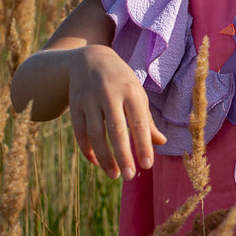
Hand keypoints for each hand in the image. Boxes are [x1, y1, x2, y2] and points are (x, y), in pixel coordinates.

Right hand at [67, 45, 166, 179]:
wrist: (90, 59)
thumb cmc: (121, 81)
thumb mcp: (137, 94)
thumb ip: (147, 120)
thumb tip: (161, 142)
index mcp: (131, 91)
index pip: (139, 122)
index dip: (143, 145)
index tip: (148, 166)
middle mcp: (109, 94)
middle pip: (116, 130)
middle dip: (123, 155)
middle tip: (130, 176)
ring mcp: (90, 100)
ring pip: (95, 134)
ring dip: (105, 157)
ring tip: (114, 175)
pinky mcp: (75, 105)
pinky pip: (80, 132)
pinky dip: (87, 149)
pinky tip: (97, 162)